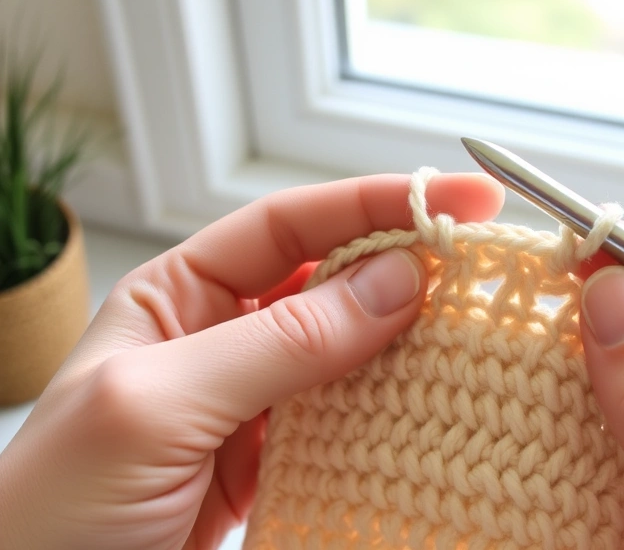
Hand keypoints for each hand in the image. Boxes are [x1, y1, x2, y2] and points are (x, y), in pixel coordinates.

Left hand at [0, 173, 503, 549]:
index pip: (291, 226)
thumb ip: (279, 343)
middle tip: (481, 264)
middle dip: (405, 264)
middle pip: (331, 280)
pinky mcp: (275, 460)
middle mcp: (220, 337)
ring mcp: (253, 401)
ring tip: (472, 330)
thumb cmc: (54, 510)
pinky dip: (392, 409)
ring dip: (408, 340)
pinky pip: (348, 417)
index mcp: (177, 295)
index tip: (458, 199)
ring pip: (349, 349)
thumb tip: (395, 282)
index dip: (376, 202)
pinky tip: (427, 400)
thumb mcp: (159, 407)